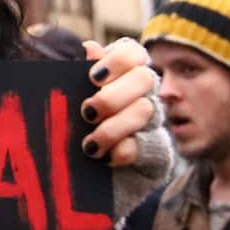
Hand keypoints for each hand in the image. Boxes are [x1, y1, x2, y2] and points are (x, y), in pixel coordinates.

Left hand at [79, 38, 157, 166]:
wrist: (79, 182)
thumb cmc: (73, 132)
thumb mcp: (71, 102)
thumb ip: (79, 75)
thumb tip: (89, 46)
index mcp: (123, 74)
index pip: (134, 53)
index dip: (117, 60)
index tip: (93, 78)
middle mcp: (144, 93)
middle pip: (144, 78)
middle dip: (112, 96)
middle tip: (87, 113)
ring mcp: (154, 123)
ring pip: (145, 111)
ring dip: (112, 128)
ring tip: (89, 145)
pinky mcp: (157, 153)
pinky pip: (147, 146)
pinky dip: (122, 152)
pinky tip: (104, 158)